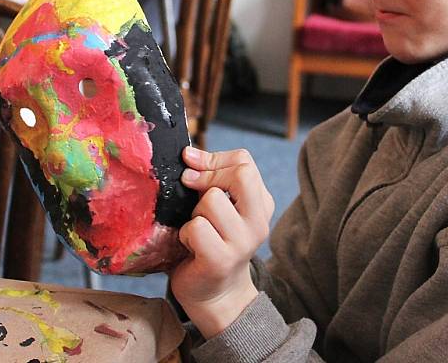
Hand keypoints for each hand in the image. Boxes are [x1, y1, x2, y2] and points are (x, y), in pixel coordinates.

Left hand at [169, 146, 274, 338]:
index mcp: (261, 203)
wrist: (214, 293)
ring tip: (196, 228)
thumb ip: (212, 178)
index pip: (244, 161)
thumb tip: (189, 155)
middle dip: (208, 179)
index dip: (214, 159)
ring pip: (212, 200)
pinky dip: (186, 234)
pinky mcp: (220, 260)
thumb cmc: (210, 242)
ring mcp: (242, 242)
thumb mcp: (220, 206)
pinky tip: (190, 246)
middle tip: (193, 193)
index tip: (192, 166)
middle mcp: (258, 222)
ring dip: (194, 212)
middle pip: (240, 174)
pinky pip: (197, 228)